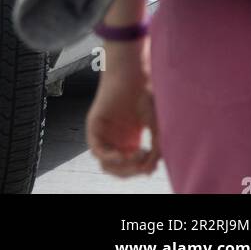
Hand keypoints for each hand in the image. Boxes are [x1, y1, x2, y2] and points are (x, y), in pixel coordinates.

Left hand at [85, 44, 160, 176]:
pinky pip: (96, 151)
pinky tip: (122, 155)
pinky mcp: (94, 126)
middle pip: (118, 170)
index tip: (153, 164)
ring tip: (137, 155)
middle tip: (146, 162)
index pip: (130, 169)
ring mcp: (103, 133)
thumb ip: (155, 152)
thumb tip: (149, 172)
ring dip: (123, 168)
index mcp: (128, 142)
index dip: (141, 171)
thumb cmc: (147, 98)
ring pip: (106, 165)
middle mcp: (114, 140)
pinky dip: (109, 158)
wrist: (134, 77)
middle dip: (133, 171)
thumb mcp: (156, 130)